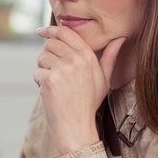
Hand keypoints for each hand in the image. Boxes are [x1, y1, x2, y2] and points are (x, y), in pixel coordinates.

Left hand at [34, 26, 125, 153]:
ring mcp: (62, 70)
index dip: (51, 30)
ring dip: (43, 68)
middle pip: (51, 43)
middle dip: (47, 54)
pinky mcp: (49, 80)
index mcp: (88, 56)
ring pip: (42, 57)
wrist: (78, 127)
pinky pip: (37, 72)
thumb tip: (120, 39)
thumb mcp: (104, 79)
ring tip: (55, 84)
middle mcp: (75, 60)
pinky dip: (39, 82)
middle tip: (53, 70)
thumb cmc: (89, 104)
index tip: (41, 31)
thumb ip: (110, 57)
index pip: (66, 32)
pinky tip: (50, 93)